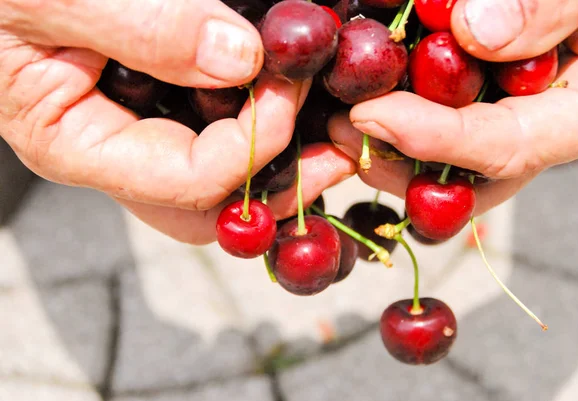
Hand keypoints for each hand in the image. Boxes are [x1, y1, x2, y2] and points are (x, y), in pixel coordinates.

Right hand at [0, 0, 355, 243]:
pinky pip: (216, 130)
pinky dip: (260, 117)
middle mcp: (116, 151)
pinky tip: (292, 90)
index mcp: (78, 144)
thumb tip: (240, 59)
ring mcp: (139, 130)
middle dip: (286, 182)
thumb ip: (141, 25)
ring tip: (333, 122)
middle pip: (216, 204)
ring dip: (285, 156)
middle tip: (342, 145)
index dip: (255, 144)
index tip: (291, 87)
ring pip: (224, 175)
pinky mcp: (156, 102)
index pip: (190, 180)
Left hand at [330, 0, 577, 214]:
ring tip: (339, 114)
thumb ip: (555, 6)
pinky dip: (399, 103)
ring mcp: (507, 112)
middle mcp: (538, 126)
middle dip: (395, 164)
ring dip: (387, 143)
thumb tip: (477, 32)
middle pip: (462, 177)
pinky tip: (363, 87)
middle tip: (341, 130)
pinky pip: (439, 111)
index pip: (504, 148)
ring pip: (442, 155)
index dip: (434, 139)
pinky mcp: (484, 92)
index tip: (371, 116)